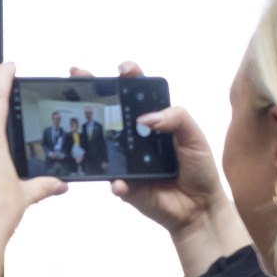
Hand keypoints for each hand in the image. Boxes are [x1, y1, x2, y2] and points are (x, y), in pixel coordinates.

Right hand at [77, 63, 251, 276]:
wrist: (198, 207)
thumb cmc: (198, 168)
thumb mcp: (194, 136)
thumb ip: (176, 118)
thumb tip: (146, 118)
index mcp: (155, 120)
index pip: (138, 92)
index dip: (129, 77)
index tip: (124, 69)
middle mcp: (135, 136)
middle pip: (111, 110)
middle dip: (93, 92)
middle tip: (79, 75)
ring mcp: (126, 159)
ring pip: (103, 142)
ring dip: (91, 133)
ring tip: (82, 124)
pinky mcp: (123, 183)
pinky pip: (113, 179)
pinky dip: (116, 180)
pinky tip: (120, 182)